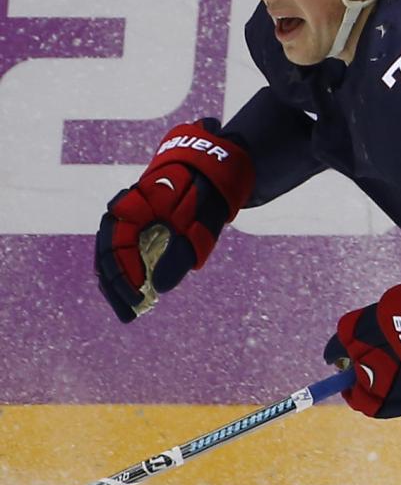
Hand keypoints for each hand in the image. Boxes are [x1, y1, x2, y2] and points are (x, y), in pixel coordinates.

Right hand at [94, 119, 254, 321]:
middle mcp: (121, 213)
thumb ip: (180, 252)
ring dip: (117, 286)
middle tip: (129, 315)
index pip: (116, 247)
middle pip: (107, 255)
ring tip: (128, 312)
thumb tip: (160, 288)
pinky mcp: (136, 228)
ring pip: (111, 256)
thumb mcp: (198, 222)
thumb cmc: (204, 193)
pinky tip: (134, 295)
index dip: (125, 275)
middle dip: (116, 288)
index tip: (141, 296)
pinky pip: (122, 253)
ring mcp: (126, 220)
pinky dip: (126, 274)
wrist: (210, 169)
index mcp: (131, 206)